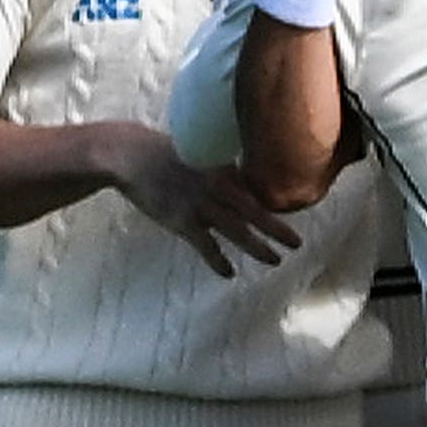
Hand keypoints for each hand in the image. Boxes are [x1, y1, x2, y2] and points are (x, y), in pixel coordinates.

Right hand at [100, 125, 302, 277]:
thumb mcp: (199, 154)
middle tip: (297, 244)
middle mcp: (216, 186)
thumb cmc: (164, 154)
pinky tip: (229, 273)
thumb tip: (241, 182)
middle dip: (277, 229)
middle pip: (254, 211)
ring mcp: (199, 204)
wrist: (128, 155)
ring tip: (275, 260)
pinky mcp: (181, 219)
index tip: (293, 217)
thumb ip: (221, 170)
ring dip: (257, 247)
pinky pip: (205, 245)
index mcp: (222, 169)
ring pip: (236, 230)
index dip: (276, 205)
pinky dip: (217, 260)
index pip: (256, 189)